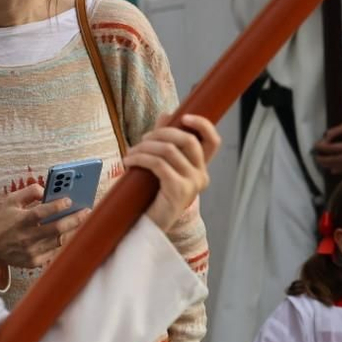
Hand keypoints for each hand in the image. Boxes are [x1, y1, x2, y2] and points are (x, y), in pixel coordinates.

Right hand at [0, 184, 88, 270]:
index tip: (69, 200)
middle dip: (75, 219)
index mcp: (20, 220)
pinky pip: (56, 252)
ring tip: (83, 222)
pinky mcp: (34, 262)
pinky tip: (71, 234)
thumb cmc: (3, 222)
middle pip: (57, 228)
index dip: (57, 206)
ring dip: (74, 231)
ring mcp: (31, 251)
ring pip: (60, 241)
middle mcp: (26, 237)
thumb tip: (47, 189)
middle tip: (87, 211)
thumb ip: (29, 192)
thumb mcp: (11, 202)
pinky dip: (64, 242)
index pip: (41, 212)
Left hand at [125, 114, 220, 230]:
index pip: (213, 141)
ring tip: (130, 154)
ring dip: (144, 147)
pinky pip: (158, 164)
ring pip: (169, 150)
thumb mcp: (161, 164)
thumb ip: (166, 140)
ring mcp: (192, 184)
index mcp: (200, 168)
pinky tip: (128, 162)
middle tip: (142, 139)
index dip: (202, 124)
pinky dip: (140, 158)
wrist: (147, 225)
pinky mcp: (179, 190)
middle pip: (188, 139)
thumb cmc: (151, 195)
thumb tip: (167, 115)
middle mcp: (201, 175)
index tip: (183, 116)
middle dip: (161, 133)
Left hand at [313, 103, 341, 176]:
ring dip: (331, 165)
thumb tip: (324, 139)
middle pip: (336, 160)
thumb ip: (334, 133)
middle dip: (324, 160)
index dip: (322, 147)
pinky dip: (340, 168)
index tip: (315, 145)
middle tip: (316, 157)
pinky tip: (333, 169)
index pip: (332, 149)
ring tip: (322, 164)